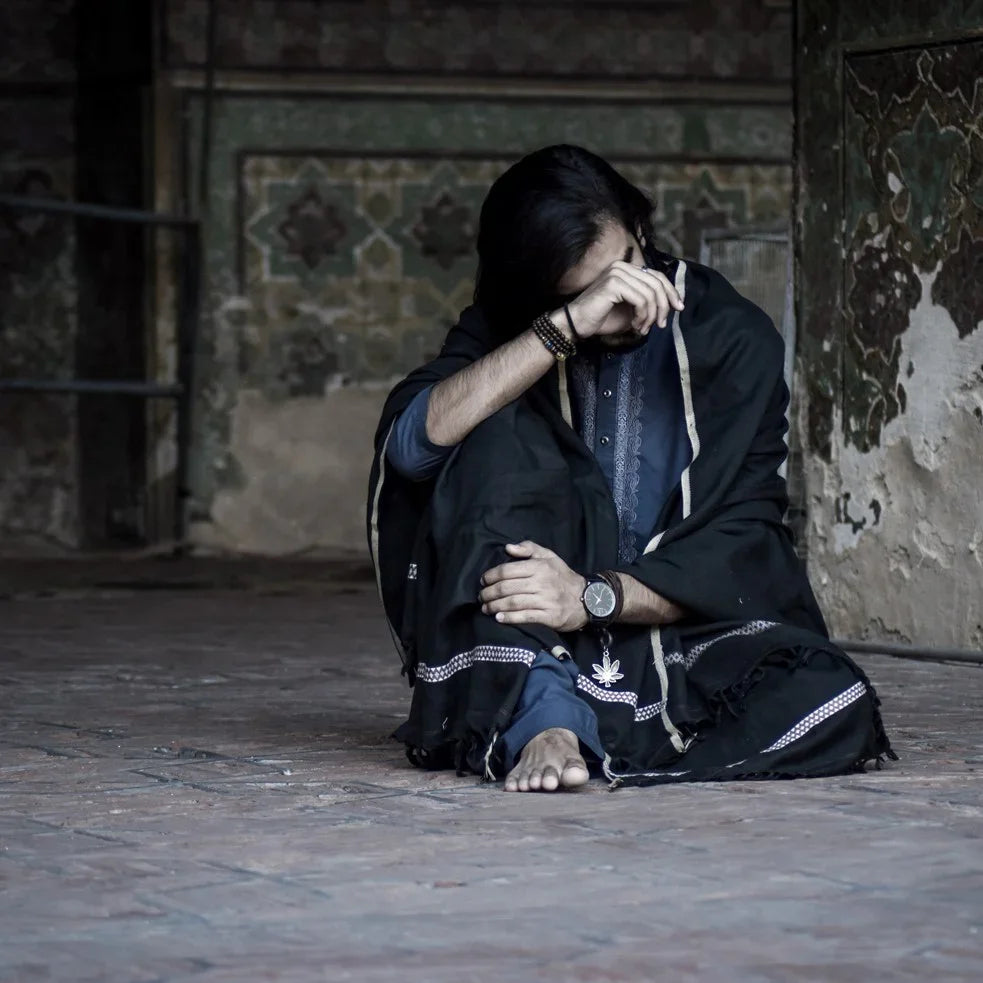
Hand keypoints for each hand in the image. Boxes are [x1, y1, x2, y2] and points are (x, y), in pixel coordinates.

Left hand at [479, 541, 587, 631]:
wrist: (587, 599)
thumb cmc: (563, 577)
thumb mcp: (549, 556)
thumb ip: (529, 548)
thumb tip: (508, 547)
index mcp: (539, 567)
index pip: (507, 570)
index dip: (491, 575)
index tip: (483, 581)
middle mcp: (542, 583)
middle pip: (507, 588)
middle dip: (489, 593)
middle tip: (481, 597)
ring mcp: (546, 601)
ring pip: (513, 603)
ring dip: (495, 607)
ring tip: (486, 608)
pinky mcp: (550, 617)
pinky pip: (525, 617)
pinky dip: (510, 618)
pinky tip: (499, 618)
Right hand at [556, 261, 683, 339]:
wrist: (577, 323)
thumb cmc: (602, 317)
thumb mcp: (631, 308)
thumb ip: (647, 301)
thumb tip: (671, 303)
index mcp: (627, 269)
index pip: (657, 276)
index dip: (671, 291)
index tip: (678, 307)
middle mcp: (622, 266)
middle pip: (657, 284)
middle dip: (663, 306)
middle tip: (661, 324)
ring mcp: (617, 273)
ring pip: (651, 294)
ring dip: (651, 316)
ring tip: (643, 328)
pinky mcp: (614, 284)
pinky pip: (641, 300)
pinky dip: (643, 316)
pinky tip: (635, 325)